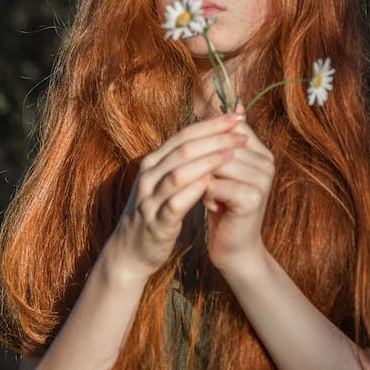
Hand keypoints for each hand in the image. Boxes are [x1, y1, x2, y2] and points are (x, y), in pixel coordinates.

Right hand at [108, 113, 246, 279]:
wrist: (129, 251)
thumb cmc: (156, 212)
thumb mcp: (165, 182)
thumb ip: (183, 162)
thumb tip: (214, 138)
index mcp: (153, 163)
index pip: (184, 135)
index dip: (211, 125)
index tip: (235, 118)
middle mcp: (148, 176)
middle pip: (183, 149)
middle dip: (215, 139)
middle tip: (241, 135)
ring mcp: (149, 199)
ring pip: (178, 173)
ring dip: (207, 162)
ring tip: (232, 155)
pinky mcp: (156, 223)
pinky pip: (175, 204)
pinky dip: (193, 192)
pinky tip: (212, 185)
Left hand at [203, 104, 275, 274]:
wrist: (233, 247)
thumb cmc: (223, 205)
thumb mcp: (223, 170)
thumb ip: (225, 140)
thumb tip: (233, 101)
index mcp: (262, 152)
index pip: (227, 131)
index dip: (208, 145)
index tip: (209, 167)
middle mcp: (267, 162)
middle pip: (219, 147)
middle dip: (204, 166)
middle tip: (208, 186)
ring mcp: (262, 179)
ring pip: (214, 164)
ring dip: (203, 180)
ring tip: (210, 196)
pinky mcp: (252, 197)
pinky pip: (214, 184)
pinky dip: (205, 195)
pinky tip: (213, 207)